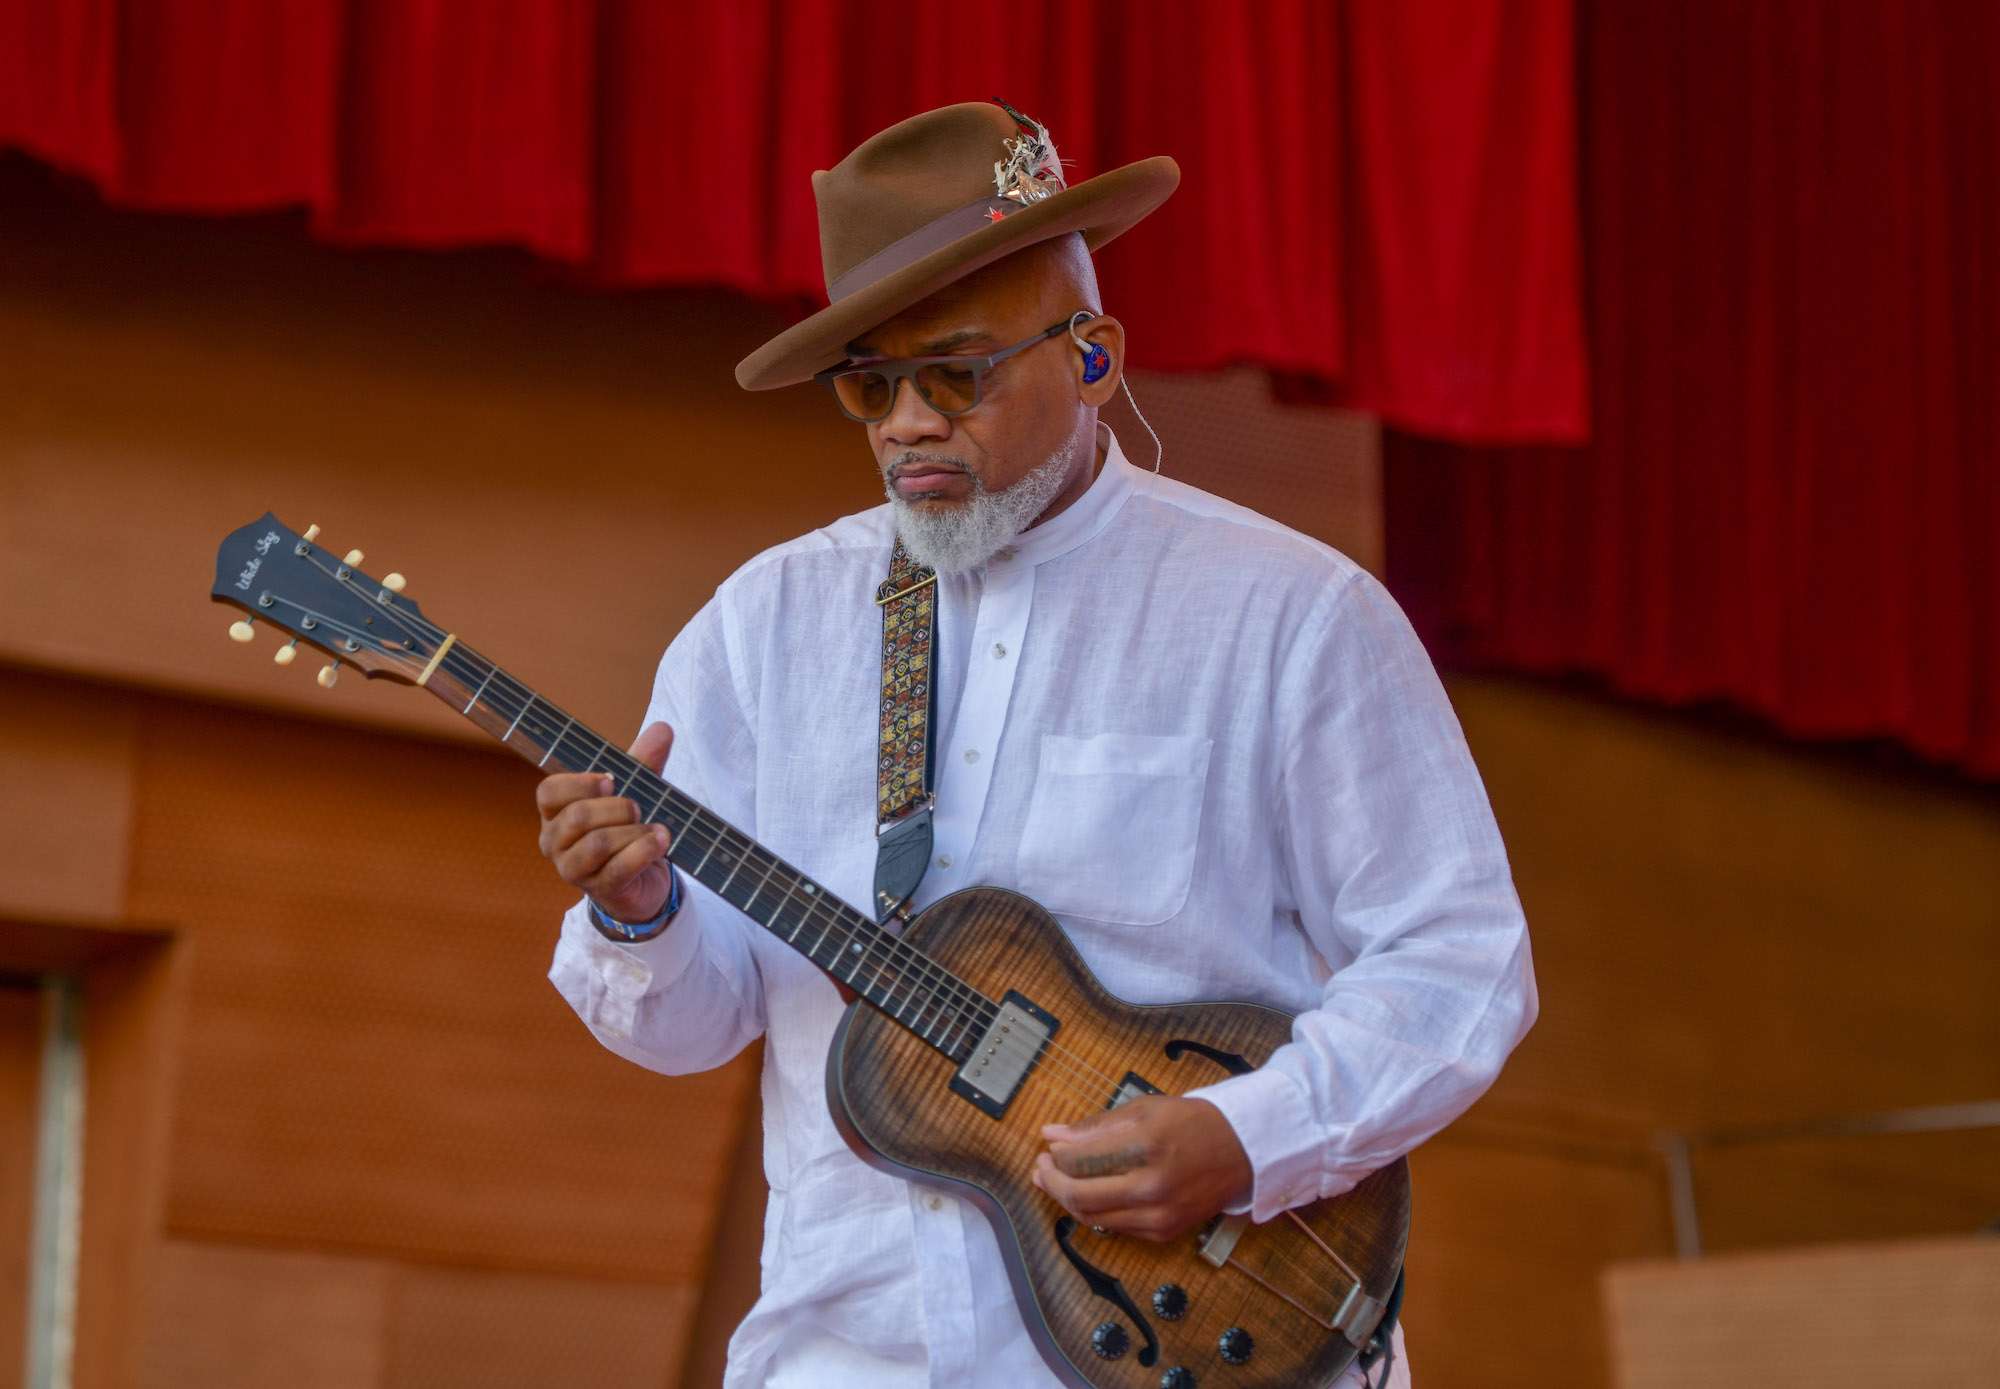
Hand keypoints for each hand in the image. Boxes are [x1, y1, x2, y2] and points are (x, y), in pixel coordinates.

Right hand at [536, 721, 676, 923]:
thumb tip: (663, 728)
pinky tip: (661, 841)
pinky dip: (644, 850)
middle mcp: (555, 842)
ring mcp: (573, 869)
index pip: (549, 792)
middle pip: (577, 817)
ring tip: (656, 829)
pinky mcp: (599, 890)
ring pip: (598, 843)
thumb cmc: (628, 828)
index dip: (579, 783)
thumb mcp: (636, 789)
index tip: (611, 780)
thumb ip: (643, 761)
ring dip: (635, 831)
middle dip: (618, 808)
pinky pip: (619, 868)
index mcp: (555, 813)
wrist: (643, 879)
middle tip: (639, 809)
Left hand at [1033, 1094, 1251, 1240]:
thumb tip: (1050, 1135)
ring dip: (1068, 1200)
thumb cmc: (1191, 1122)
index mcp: (1146, 1145)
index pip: (1079, 1159)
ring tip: (1057, 1181)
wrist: (1241, 1151)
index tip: (1048, 1146)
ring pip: (1092, 1217)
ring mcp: (1159, 1215)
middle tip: (1042, 1167)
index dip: (1055, 1155)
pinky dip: (1096, 1211)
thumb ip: (1095, 1126)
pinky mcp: (1164, 1233)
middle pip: (1079, 1194)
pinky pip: (1115, 1227)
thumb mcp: (1144, 1109)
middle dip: (1051, 1181)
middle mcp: (1151, 1186)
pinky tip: (1090, 1194)